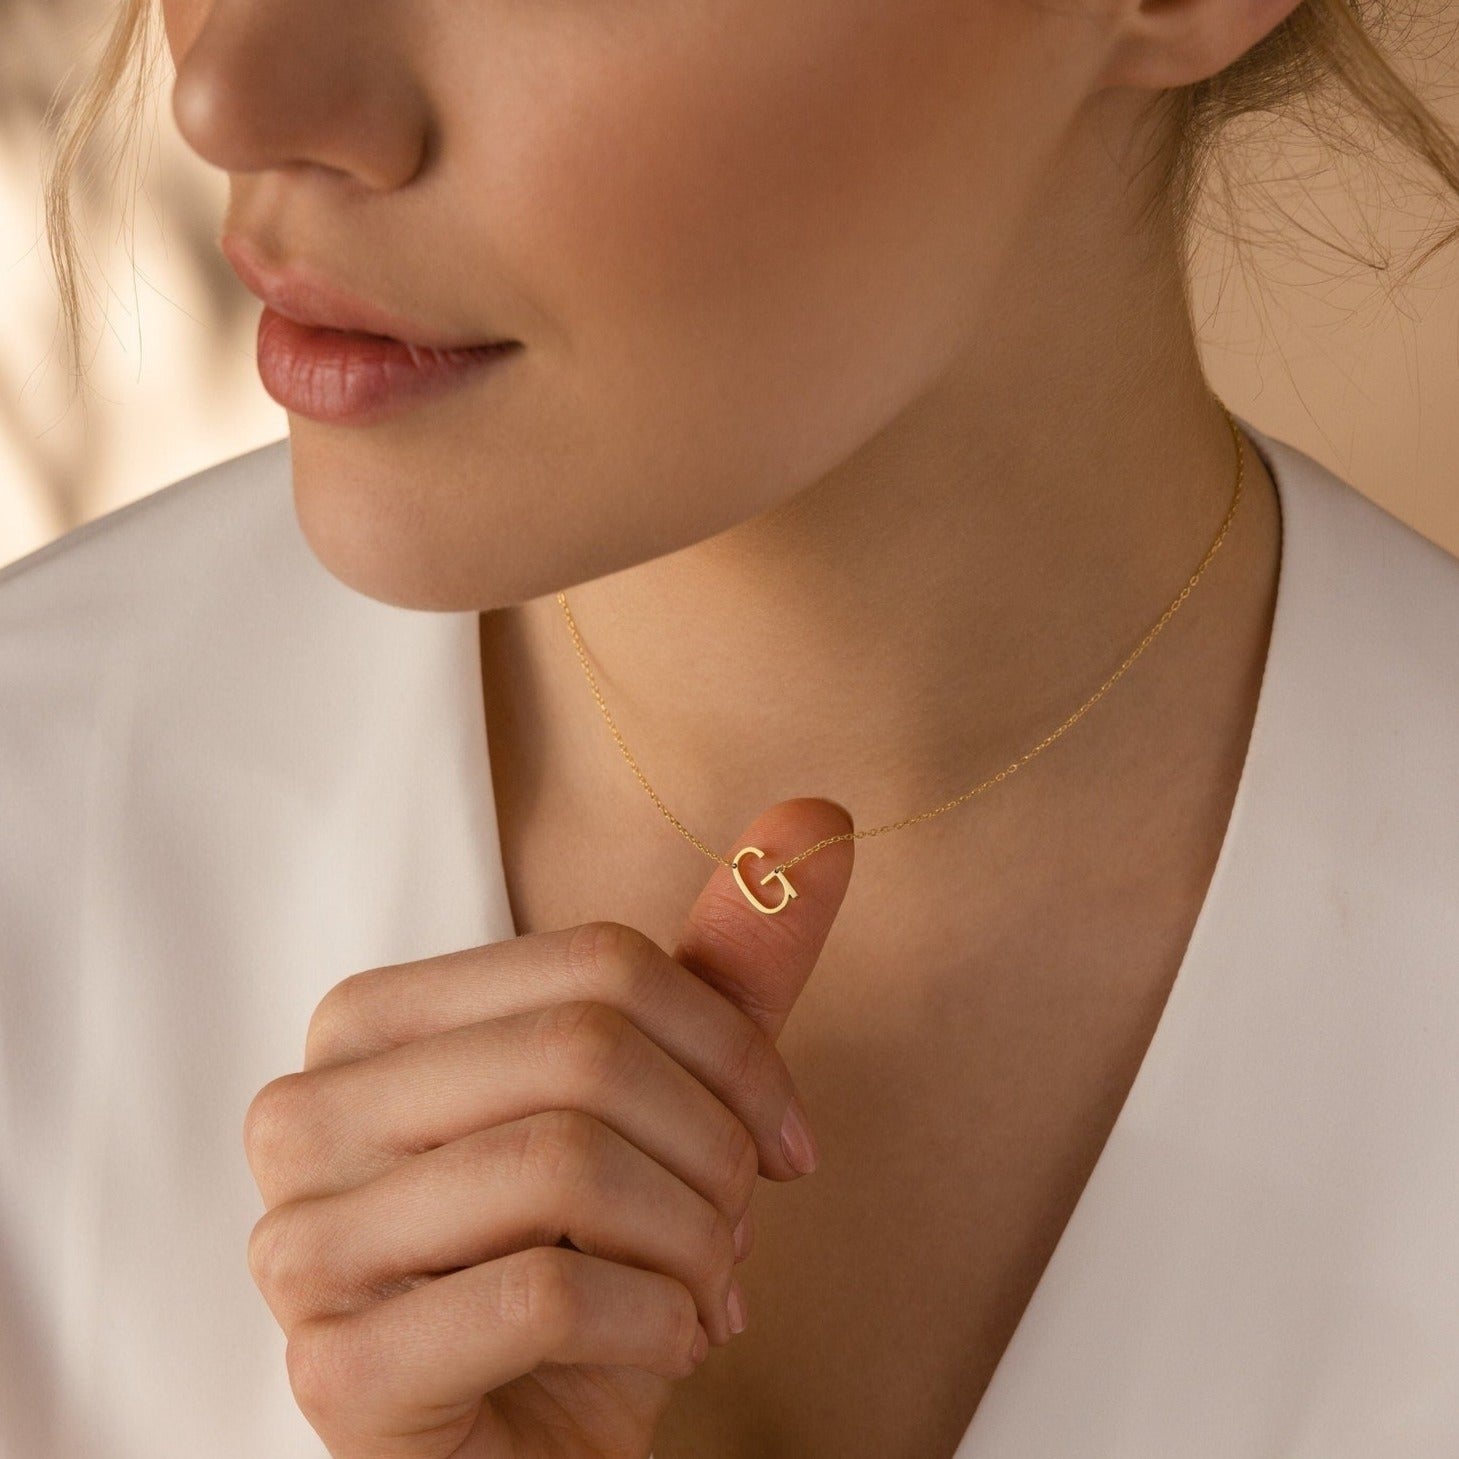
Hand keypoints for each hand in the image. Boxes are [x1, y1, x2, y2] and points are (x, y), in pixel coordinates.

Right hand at [243, 796, 854, 1457]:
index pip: (596, 965)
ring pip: (565, 1164)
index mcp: (374, 1024)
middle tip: (737, 1230)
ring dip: (690, 1242)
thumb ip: (722, 972)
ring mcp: (301, 1242)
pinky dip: (651, 1325)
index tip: (788, 1141)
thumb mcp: (660, 1107)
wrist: (525, 1450)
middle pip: (583, 1051)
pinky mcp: (332, 1371)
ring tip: (702, 1289)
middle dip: (711, 1153)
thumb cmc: (586, 1266)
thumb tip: (814, 815)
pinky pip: (544, 1297)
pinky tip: (659, 1349)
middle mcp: (306, 1113)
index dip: (732, 1050)